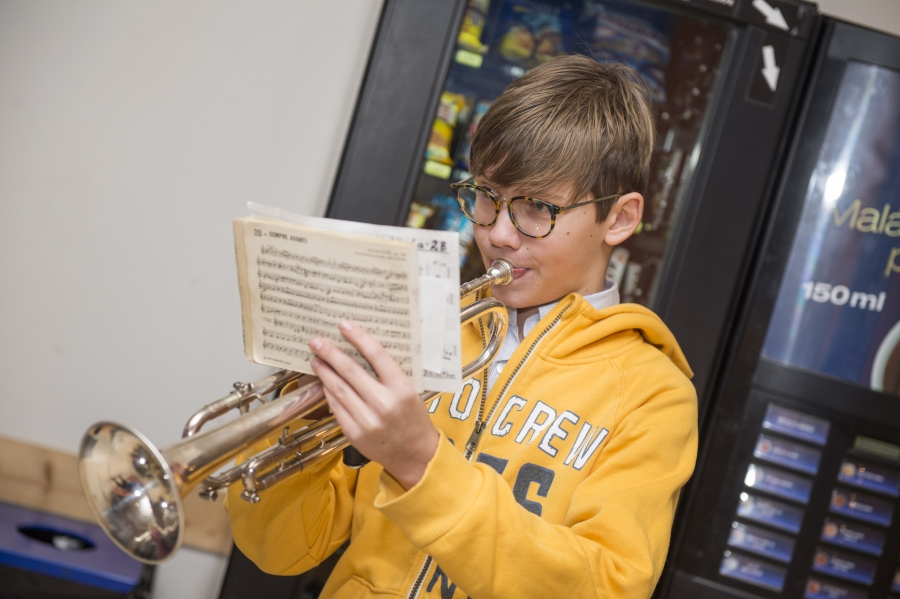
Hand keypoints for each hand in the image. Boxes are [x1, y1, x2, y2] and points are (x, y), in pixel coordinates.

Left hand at [309, 320, 438, 489]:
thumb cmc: (413, 419)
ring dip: (324, 372)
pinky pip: (336, 407)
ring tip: (316, 359)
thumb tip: (361, 350)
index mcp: (401, 388)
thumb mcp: (410, 391)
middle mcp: (383, 403)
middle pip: (350, 371)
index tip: (344, 325)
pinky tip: (324, 382)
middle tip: (317, 341)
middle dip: (330, 353)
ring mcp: (366, 420)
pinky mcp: (354, 432)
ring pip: (338, 389)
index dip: (358, 337)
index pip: (376, 355)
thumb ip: (388, 373)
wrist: (414, 455)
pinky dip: (328, 392)